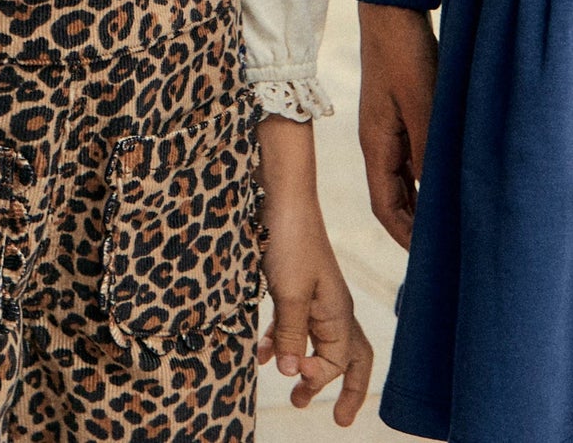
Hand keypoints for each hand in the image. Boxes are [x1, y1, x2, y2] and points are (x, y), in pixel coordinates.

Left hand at [257, 116, 374, 426]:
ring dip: (307, 368)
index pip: (340, 363)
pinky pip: (296, 322)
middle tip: (331, 417)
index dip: (320, 377)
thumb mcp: (289, 293)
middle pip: (350, 357)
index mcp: (339, 312)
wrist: (280, 194)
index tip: (295, 380)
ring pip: (319, 341)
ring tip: (293, 396)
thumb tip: (294, 376)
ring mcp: (315, 294)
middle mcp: (333, 306)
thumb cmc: (290, 240)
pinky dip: (283, 340)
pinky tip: (262, 352)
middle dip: (342, 388)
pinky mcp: (295, 282)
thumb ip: (292, 336)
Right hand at [357, 3, 437, 249]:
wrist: (392, 12)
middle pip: (392, 198)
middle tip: (446, 248)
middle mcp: (378, 141)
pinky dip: (428, 178)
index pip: (384, 206)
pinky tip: (449, 179)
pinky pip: (412, 158)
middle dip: (414, 226)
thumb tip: (437, 197)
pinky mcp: (401, 113)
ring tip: (452, 221)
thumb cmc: (404, 56)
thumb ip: (429, 153)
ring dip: (423, 203)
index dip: (404, 236)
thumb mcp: (423, 107)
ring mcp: (388, 127)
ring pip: (404, 179)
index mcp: (374, 144)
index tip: (430, 259)